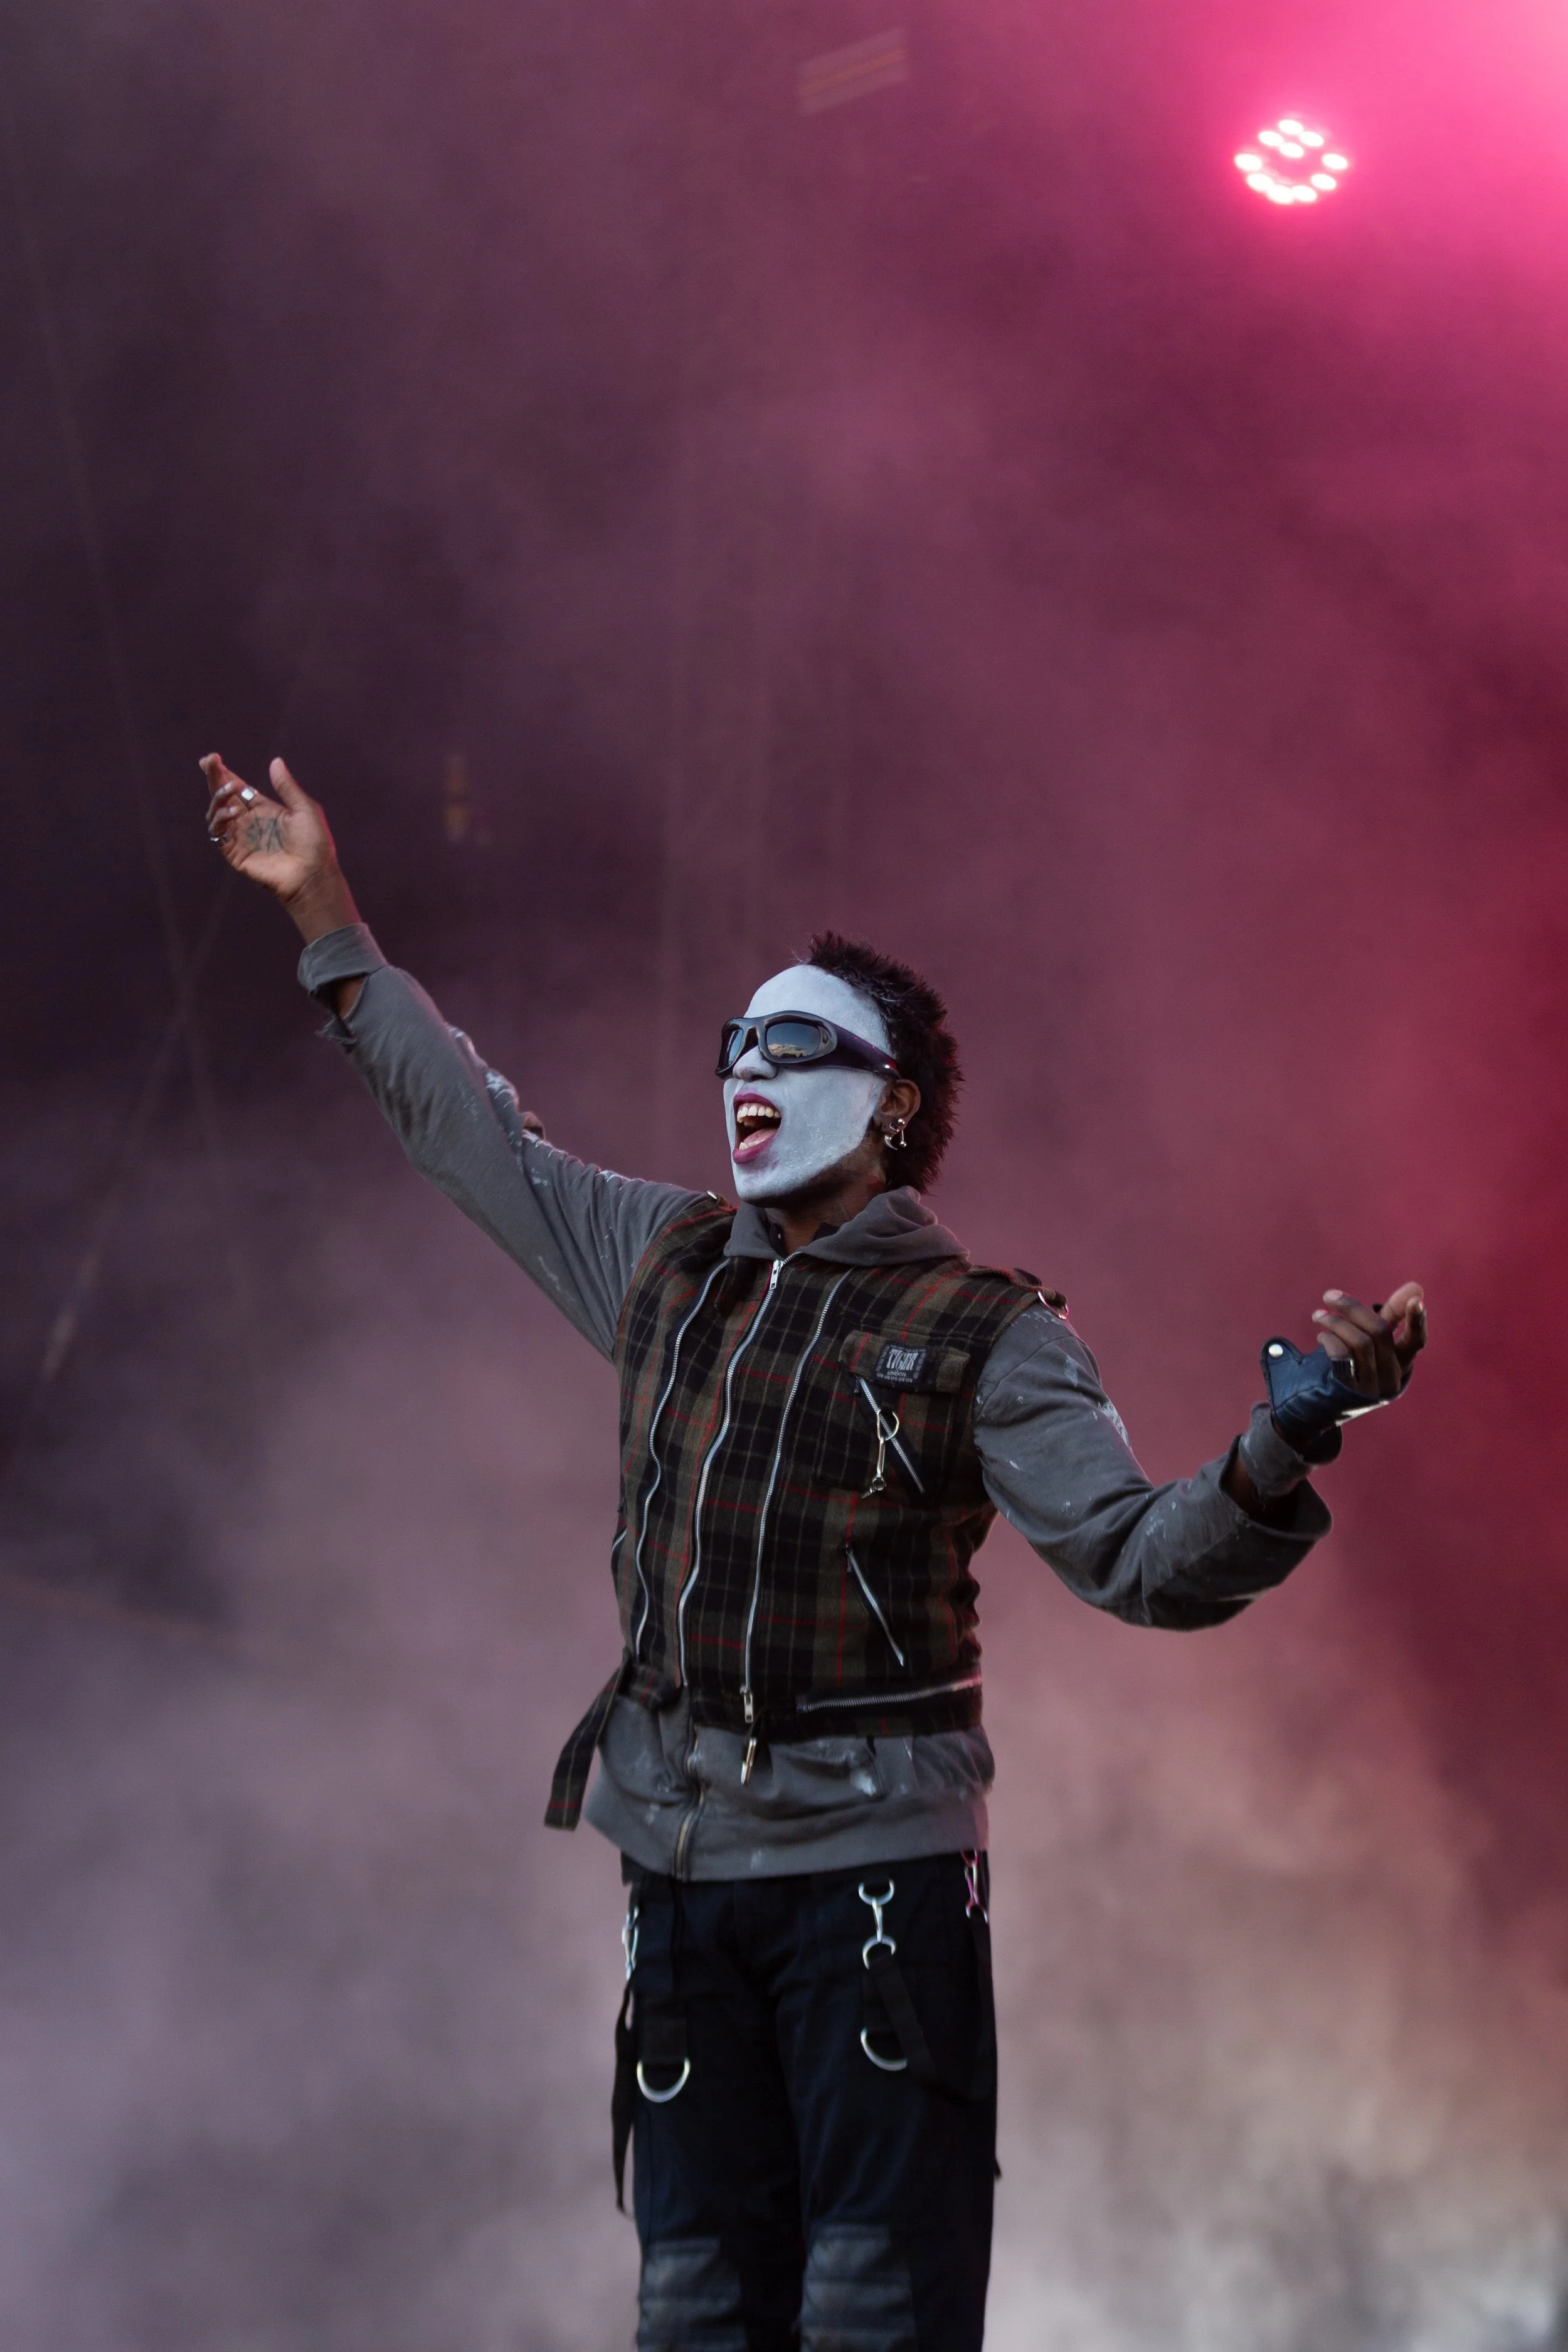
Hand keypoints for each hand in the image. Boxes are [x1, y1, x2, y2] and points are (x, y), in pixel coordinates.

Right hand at [201, 754, 358, 942]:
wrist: (313, 875)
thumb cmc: (314, 844)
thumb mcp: (304, 809)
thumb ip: (287, 786)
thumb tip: (275, 761)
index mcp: (265, 809)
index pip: (239, 788)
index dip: (224, 774)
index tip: (214, 758)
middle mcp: (250, 822)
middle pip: (223, 796)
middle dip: (213, 778)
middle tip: (208, 761)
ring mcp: (241, 837)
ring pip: (216, 812)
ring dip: (218, 797)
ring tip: (229, 789)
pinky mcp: (235, 853)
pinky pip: (218, 833)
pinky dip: (220, 819)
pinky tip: (232, 812)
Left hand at [1309, 1280, 1425, 1399]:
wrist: (1325, 1401)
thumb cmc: (1356, 1362)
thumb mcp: (1374, 1339)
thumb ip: (1393, 1313)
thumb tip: (1417, 1287)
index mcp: (1402, 1362)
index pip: (1416, 1340)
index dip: (1417, 1320)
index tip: (1416, 1299)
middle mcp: (1392, 1376)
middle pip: (1379, 1331)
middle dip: (1353, 1308)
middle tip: (1329, 1295)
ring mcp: (1373, 1386)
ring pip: (1360, 1342)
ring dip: (1335, 1322)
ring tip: (1318, 1315)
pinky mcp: (1351, 1391)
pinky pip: (1343, 1356)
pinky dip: (1331, 1339)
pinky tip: (1322, 1335)